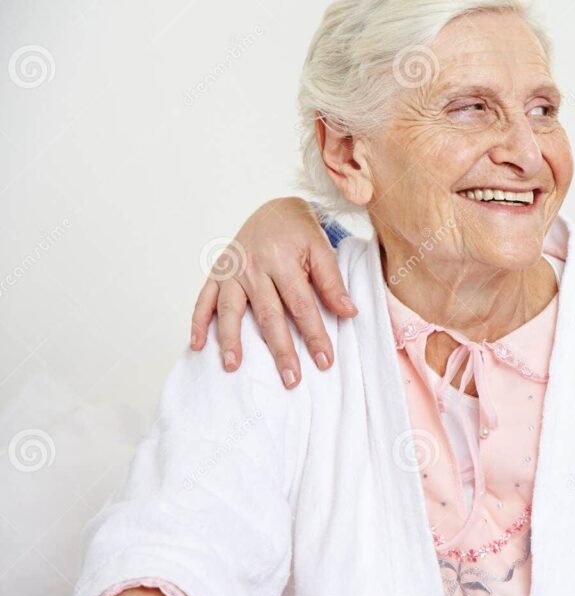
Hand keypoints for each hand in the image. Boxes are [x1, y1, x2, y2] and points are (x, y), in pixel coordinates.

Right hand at [190, 197, 357, 388]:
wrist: (274, 209)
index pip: (301, 306)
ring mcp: (232, 270)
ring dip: (230, 339)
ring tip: (233, 367)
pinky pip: (203, 299)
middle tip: (290, 379)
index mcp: (282, 260)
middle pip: (268, 314)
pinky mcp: (217, 273)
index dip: (314, 335)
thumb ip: (332, 282)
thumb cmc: (300, 234)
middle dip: (280, 349)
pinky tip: (197, 345)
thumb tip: (349, 313)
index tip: (324, 361)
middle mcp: (253, 266)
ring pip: (230, 309)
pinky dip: (198, 322)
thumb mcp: (321, 250)